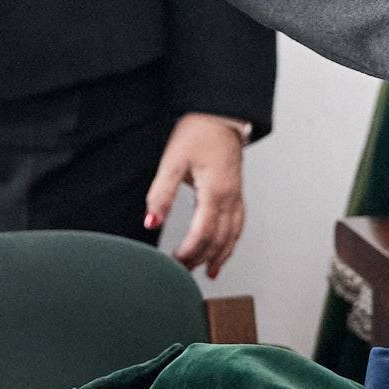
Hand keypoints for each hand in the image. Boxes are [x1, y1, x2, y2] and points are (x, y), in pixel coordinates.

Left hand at [146, 113, 247, 278]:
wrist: (220, 115)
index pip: (202, 234)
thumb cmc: (197, 133)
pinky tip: (224, 249)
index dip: (188, 253)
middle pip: (219, 240)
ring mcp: (237, 196)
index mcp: (215, 192)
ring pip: (233, 236)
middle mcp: (230, 198)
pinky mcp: (237, 193)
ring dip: (219, 256)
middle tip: (183, 273)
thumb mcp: (172, 162)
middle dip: (201, 259)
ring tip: (208, 272)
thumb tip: (150, 223)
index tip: (172, 263)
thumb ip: (161, 195)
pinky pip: (238, 225)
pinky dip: (231, 242)